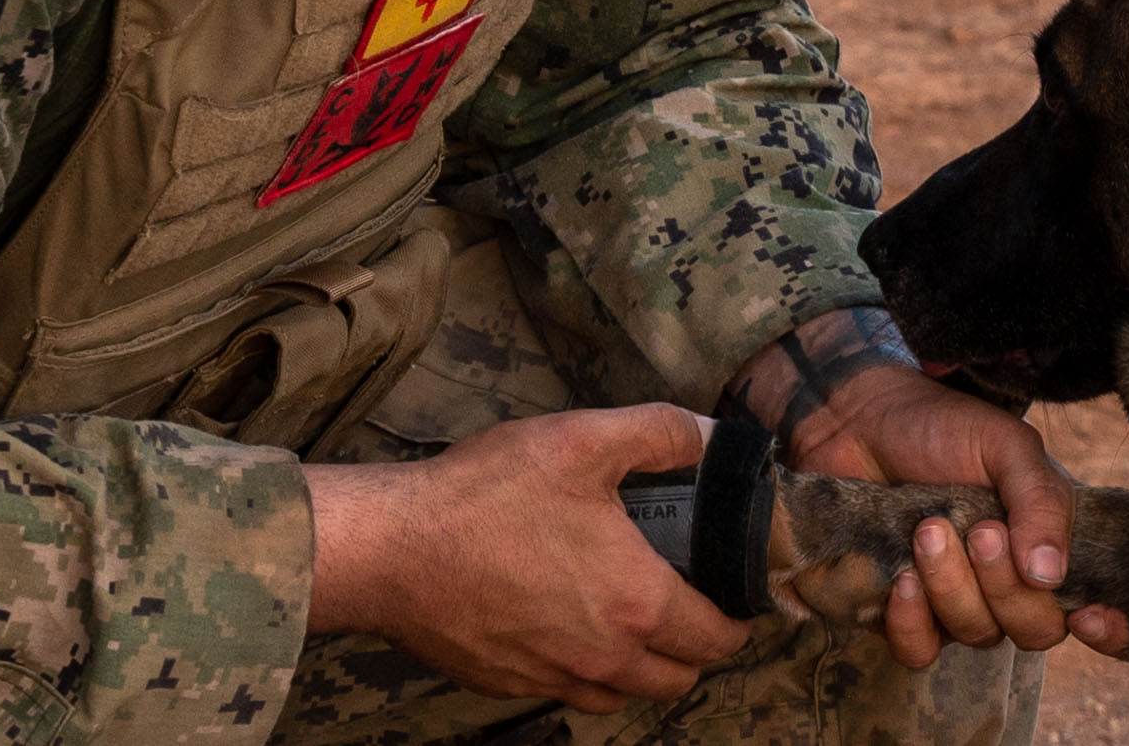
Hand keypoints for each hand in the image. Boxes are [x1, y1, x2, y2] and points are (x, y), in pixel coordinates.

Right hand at [304, 403, 751, 713]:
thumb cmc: (488, 493)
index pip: (715, 638)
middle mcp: (603, 656)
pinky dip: (584, 673)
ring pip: (622, 695)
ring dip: (640, 668)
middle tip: (686, 604)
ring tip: (631, 620)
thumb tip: (711, 437)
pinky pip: (566, 694)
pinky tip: (568, 629)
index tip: (732, 597)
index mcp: (636, 602)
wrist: (393, 548)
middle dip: (694, 650)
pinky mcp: (505, 684)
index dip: (736, 620)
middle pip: (676, 680)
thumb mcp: (583, 439)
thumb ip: (659, 433)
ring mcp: (551, 677)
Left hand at [724, 309, 1128, 666]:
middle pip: (1034, 630)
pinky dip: (912, 623)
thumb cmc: (940, 428)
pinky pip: (919, 651)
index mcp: (1046, 543)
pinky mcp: (902, 612)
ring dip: (952, 588)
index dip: (1108, 631)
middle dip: (1006, 587)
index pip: (1096, 610)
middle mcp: (1008, 583)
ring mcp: (955, 601)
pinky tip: (901, 578)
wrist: (859, 419)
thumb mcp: (1005, 447)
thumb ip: (1040, 502)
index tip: (1089, 615)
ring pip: (976, 636)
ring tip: (927, 530)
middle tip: (977, 530)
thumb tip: (1051, 575)